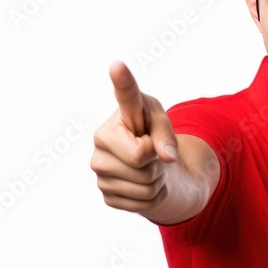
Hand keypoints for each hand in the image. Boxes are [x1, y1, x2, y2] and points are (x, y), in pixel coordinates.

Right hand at [90, 61, 178, 212]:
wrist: (148, 167)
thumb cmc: (152, 136)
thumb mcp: (163, 126)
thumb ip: (167, 135)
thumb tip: (167, 157)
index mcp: (116, 119)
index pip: (124, 100)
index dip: (122, 82)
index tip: (118, 65)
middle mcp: (100, 144)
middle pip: (141, 159)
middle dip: (157, 160)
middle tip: (151, 153)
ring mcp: (100, 172)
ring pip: (146, 184)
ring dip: (158, 179)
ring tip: (148, 168)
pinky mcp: (107, 196)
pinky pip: (145, 202)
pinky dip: (154, 196)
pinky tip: (143, 185)